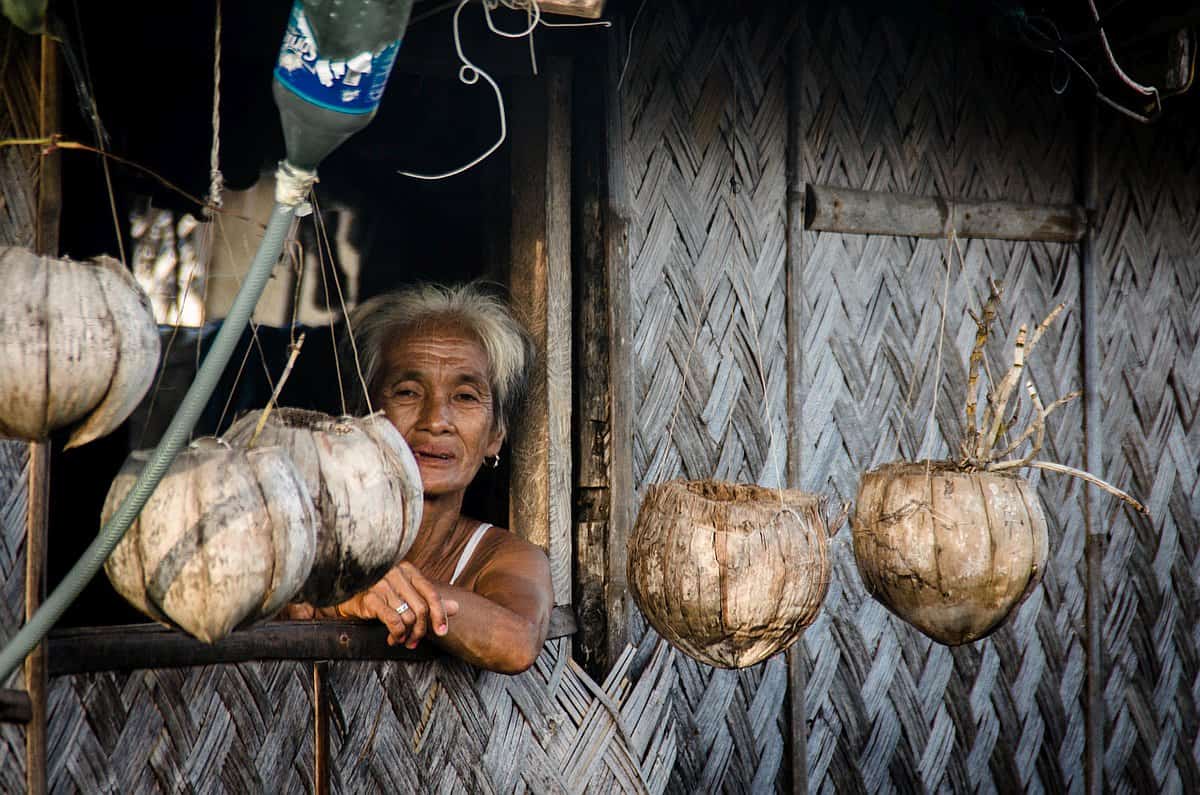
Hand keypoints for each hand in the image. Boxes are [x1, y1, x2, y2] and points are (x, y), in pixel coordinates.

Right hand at [336, 562, 459, 648]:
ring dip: (407, 635)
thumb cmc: (379, 593)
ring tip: (402, 640)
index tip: (442, 632)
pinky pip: (393, 621)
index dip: (440, 615)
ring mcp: (383, 585)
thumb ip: (430, 600)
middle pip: (422, 609)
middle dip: (421, 630)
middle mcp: (397, 574)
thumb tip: (456, 607)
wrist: (346, 592)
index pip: (432, 593)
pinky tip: (393, 638)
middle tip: (415, 642)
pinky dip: (397, 634)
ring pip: (408, 617)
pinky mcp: (371, 599)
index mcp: (409, 570)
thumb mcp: (406, 593)